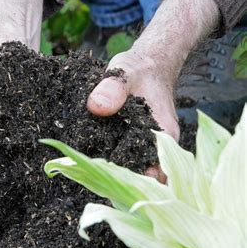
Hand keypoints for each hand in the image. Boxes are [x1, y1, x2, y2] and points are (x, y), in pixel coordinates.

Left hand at [87, 0, 219, 181]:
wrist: (145, 65)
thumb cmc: (140, 69)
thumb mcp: (124, 73)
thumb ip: (112, 89)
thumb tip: (97, 107)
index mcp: (163, 134)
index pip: (155, 172)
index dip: (134, 182)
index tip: (107, 181)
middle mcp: (158, 145)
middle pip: (142, 177)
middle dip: (119, 182)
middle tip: (89, 180)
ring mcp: (146, 145)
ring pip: (132, 170)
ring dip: (112, 174)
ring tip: (84, 174)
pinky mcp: (133, 142)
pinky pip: (123, 158)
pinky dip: (109, 161)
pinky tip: (87, 161)